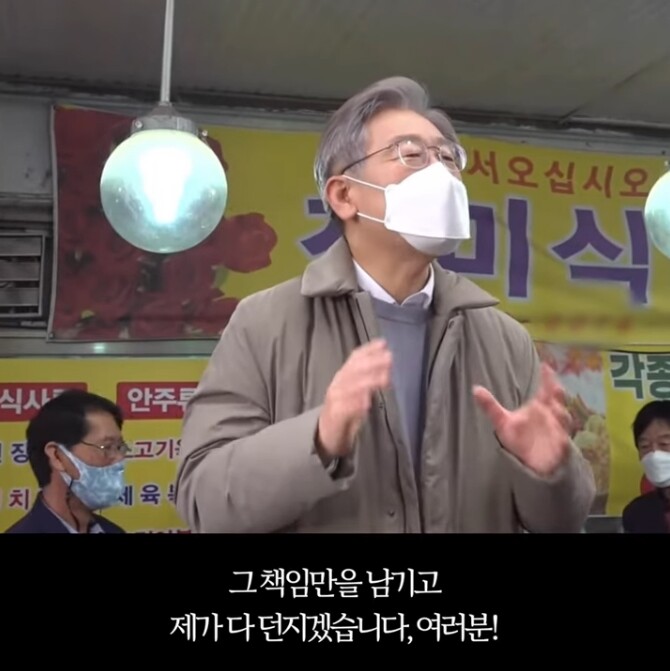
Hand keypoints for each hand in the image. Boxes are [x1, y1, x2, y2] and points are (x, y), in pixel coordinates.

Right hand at [317, 339, 391, 458]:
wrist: (326, 432)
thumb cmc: (345, 409)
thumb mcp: (356, 390)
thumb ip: (368, 379)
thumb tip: (387, 367)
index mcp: (344, 375)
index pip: (355, 358)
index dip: (369, 350)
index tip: (383, 344)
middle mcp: (338, 383)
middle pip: (354, 370)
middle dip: (372, 363)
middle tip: (389, 359)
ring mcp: (335, 399)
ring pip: (351, 387)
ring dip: (369, 382)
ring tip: (385, 379)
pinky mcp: (335, 416)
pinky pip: (345, 409)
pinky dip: (356, 405)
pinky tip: (368, 403)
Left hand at [472, 363, 571, 476]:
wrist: (528, 461)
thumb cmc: (518, 437)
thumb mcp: (502, 422)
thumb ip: (490, 406)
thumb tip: (475, 389)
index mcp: (540, 406)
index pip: (546, 390)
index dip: (547, 378)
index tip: (545, 366)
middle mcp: (551, 416)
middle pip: (558, 403)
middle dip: (558, 396)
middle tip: (554, 389)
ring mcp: (557, 431)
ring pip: (564, 421)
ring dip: (561, 415)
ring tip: (550, 410)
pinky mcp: (560, 448)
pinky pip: (564, 443)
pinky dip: (563, 440)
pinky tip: (560, 439)